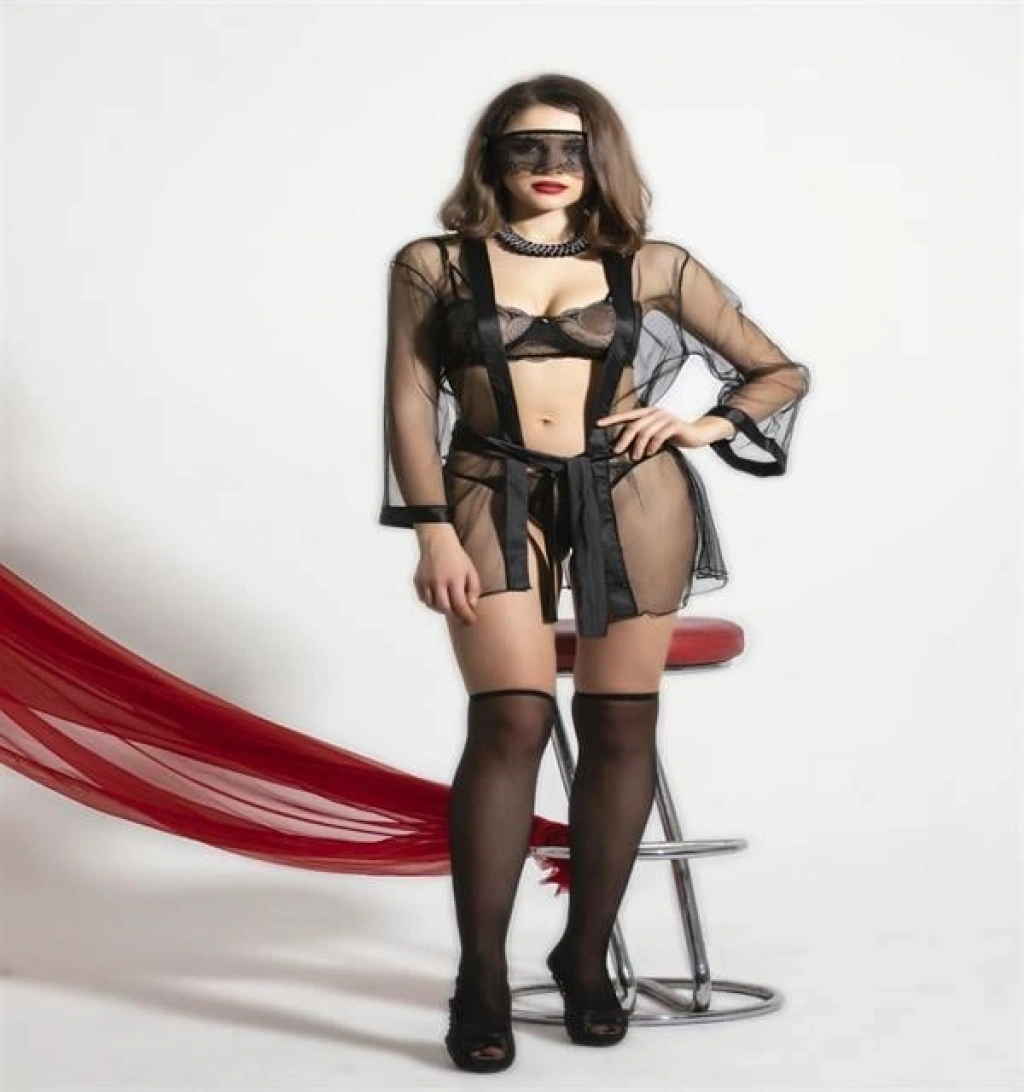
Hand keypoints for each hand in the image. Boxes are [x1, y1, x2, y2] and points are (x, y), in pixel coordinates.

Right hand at [413, 524, 480, 623]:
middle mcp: (438, 580)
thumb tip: (471, 606)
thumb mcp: (471, 571)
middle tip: (461, 616)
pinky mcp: (418, 581)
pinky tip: (439, 599)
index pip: (460, 604)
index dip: (466, 615)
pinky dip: (431, 603)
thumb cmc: (456, 558)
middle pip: (445, 608)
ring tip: (450, 606)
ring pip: (433, 606)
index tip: (471, 620)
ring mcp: (426, 581)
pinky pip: (424, 599)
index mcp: (454, 577)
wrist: (438, 542)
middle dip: (454, 615)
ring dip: (442, 610)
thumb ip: (474, 589)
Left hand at [596, 407, 733, 459]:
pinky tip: (650, 452)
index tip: (598, 424)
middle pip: (633, 425)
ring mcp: (665, 417)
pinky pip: (659, 436)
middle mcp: (655, 412)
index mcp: (647, 412)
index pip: (626, 415)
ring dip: (637, 446)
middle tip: (617, 452)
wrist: (696, 434)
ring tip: (635, 457)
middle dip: (623, 440)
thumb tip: (621, 448)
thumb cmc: (672, 435)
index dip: (612, 419)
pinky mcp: (675, 424)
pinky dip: (652, 446)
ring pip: (645, 432)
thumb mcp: (654, 435)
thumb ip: (639, 437)